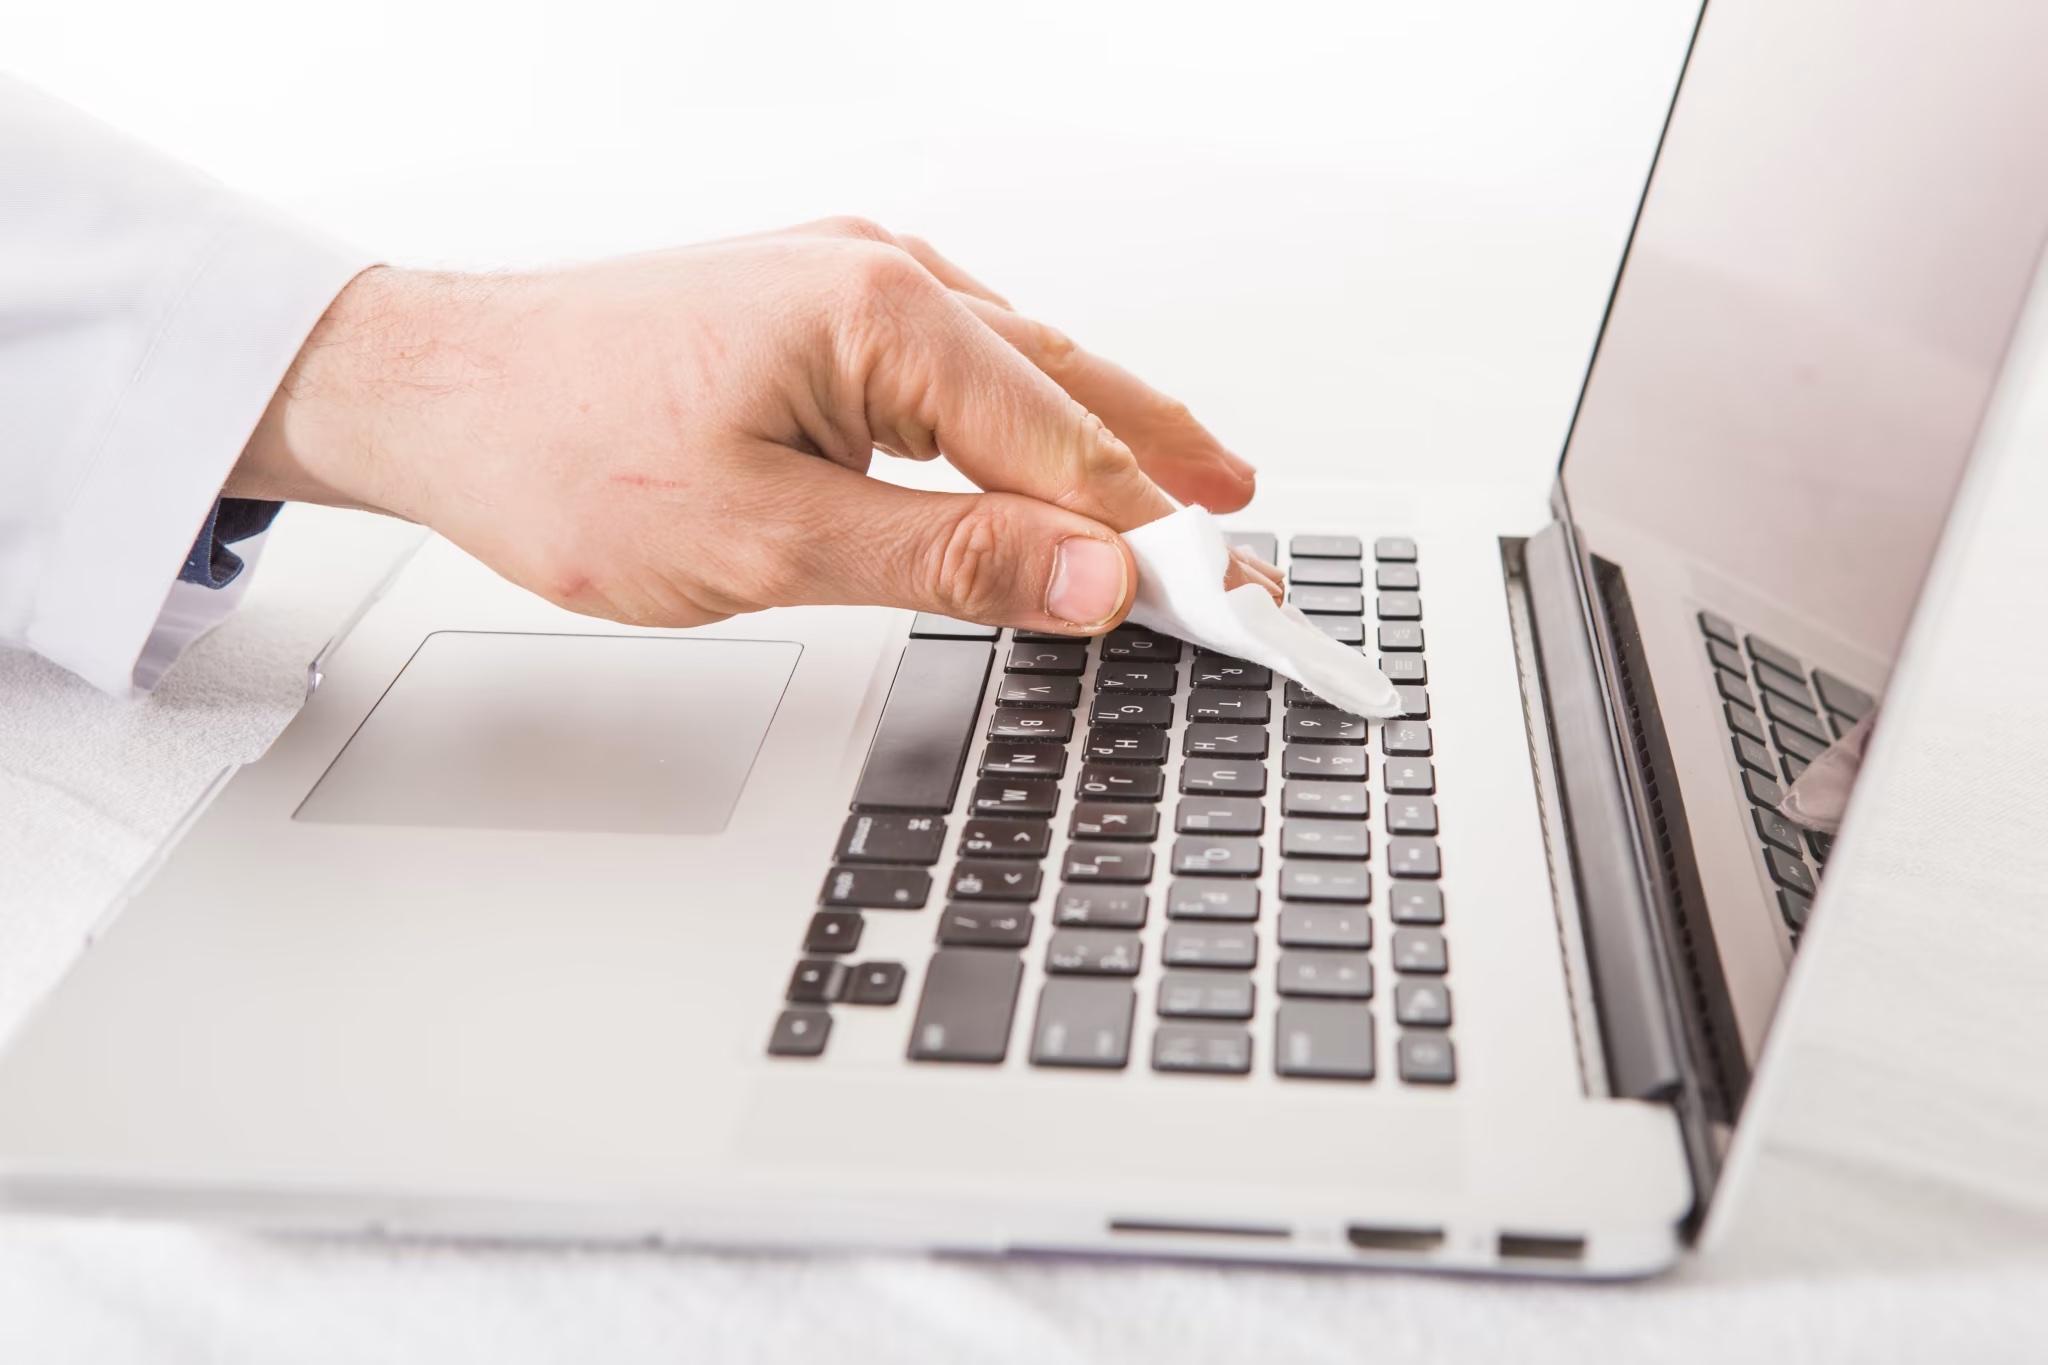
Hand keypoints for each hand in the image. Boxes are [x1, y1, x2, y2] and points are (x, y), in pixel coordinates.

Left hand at [231, 217, 1280, 633]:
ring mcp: (852, 280)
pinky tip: (1055, 449)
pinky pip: (965, 361)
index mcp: (881, 312)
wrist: (435, 392)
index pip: (1066, 448)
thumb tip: (1090, 575)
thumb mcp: (766, 540)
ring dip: (1106, 440)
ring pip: (1025, 368)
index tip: (1229, 603)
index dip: (1156, 538)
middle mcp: (881, 274)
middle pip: (1072, 389)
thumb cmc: (560, 452)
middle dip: (1164, 474)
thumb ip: (945, 561)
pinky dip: (1029, 417)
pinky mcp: (822, 306)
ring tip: (1193, 497)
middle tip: (1247, 549)